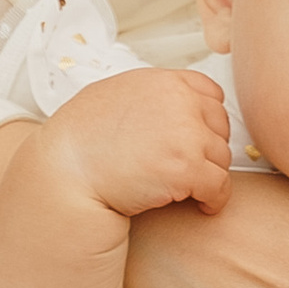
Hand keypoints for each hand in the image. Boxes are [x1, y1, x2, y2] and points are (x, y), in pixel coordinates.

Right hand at [40, 70, 232, 221]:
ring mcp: (186, 135)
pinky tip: (202, 205)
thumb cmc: (80, 141)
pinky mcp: (187, 169)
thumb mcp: (113, 95)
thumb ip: (150, 95)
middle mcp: (179, 102)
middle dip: (209, 148)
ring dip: (209, 175)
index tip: (197, 138)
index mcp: (163, 82)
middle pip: (220, 126)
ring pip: (222, 158)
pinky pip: (220, 186)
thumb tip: (169, 99)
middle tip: (191, 168)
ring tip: (189, 188)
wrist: (67, 174)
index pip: (211, 94)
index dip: (207, 119)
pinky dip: (215, 200)